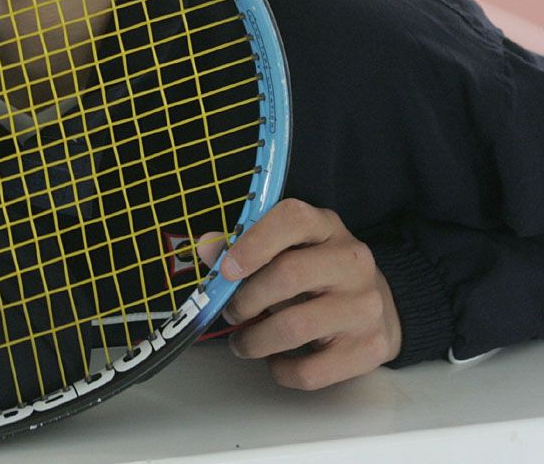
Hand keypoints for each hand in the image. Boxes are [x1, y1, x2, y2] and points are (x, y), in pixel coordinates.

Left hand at [199, 199, 401, 389]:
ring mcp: (366, 305)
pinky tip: (275, 360)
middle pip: (288, 274)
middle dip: (245, 299)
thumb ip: (243, 246)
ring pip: (295, 327)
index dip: (253, 243)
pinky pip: (312, 370)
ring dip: (255, 339)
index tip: (225, 270)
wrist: (382, 306)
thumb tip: (207, 249)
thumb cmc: (318, 274)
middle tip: (230, 312)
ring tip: (242, 342)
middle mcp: (352, 261)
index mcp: (326, 226)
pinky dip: (282, 370)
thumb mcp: (287, 248)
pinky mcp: (371, 348)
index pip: (292, 218)